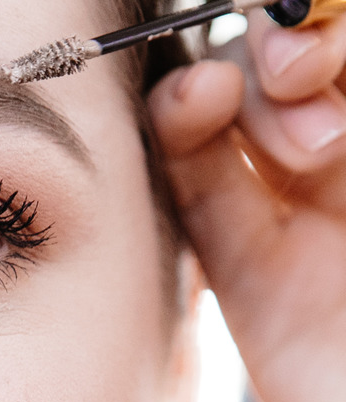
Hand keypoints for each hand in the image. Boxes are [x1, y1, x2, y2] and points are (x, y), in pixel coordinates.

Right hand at [148, 11, 345, 401]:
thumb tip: (314, 36)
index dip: (329, 22)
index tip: (321, 27)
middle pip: (297, 74)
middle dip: (291, 54)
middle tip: (304, 74)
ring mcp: (304, 218)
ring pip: (239, 120)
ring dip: (236, 90)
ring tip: (253, 115)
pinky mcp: (248, 268)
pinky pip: (200, 190)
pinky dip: (181, 139)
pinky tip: (190, 106)